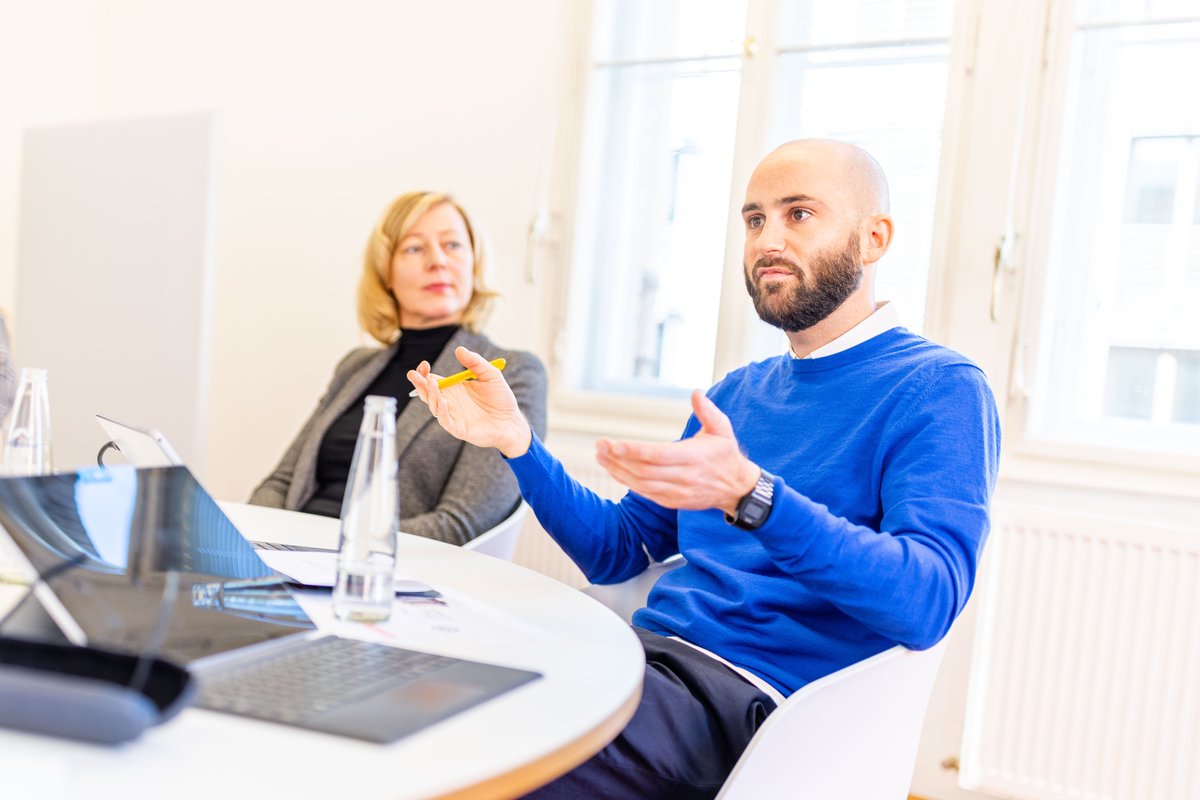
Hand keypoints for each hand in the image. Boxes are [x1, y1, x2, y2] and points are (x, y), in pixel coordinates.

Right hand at [407, 346, 532, 456]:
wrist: (512, 422)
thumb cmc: (501, 399)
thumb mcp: (491, 375)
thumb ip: (476, 362)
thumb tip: (459, 349)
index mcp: (455, 389)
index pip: (433, 380)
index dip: (425, 373)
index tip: (424, 364)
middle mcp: (450, 402)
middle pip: (428, 393)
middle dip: (419, 383)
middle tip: (414, 374)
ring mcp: (453, 416)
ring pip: (434, 406)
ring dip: (431, 395)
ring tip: (433, 384)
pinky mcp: (459, 429)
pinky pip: (445, 420)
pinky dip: (442, 411)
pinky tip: (443, 401)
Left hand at [595, 391, 759, 514]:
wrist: (736, 489)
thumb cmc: (726, 454)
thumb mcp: (722, 429)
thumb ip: (708, 411)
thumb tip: (695, 393)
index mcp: (694, 457)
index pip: (658, 455)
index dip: (634, 451)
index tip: (614, 444)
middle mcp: (684, 477)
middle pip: (644, 470)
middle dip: (618, 459)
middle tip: (600, 446)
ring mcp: (677, 492)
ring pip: (641, 484)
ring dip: (617, 471)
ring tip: (600, 457)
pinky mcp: (672, 502)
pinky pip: (645, 493)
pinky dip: (627, 482)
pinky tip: (614, 470)